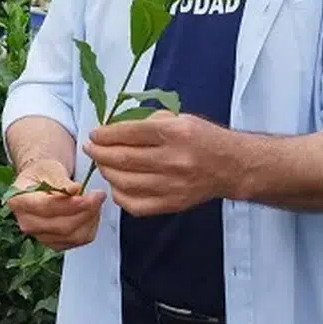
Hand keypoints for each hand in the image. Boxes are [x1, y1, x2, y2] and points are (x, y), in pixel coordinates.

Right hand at [6, 158, 106, 250]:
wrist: (40, 184)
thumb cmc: (43, 174)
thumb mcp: (50, 169)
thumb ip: (61, 180)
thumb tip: (74, 189)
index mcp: (18, 200)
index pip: (46, 207)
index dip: (69, 205)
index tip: (86, 197)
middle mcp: (26, 222)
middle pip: (61, 225)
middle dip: (85, 211)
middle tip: (98, 196)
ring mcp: (40, 236)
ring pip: (72, 235)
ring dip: (90, 219)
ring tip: (96, 202)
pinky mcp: (54, 243)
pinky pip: (78, 240)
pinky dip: (90, 227)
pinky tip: (91, 213)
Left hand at [84, 111, 233, 216]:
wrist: (232, 166)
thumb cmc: (202, 138)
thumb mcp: (178, 118)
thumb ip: (146, 123)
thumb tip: (112, 130)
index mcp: (174, 133)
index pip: (128, 133)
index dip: (105, 134)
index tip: (94, 134)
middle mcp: (173, 159)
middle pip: (123, 159)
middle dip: (99, 153)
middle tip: (91, 148)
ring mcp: (172, 185)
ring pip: (125, 182)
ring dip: (106, 172)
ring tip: (102, 164)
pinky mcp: (172, 204)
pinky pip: (135, 204)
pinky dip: (119, 195)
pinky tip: (117, 184)